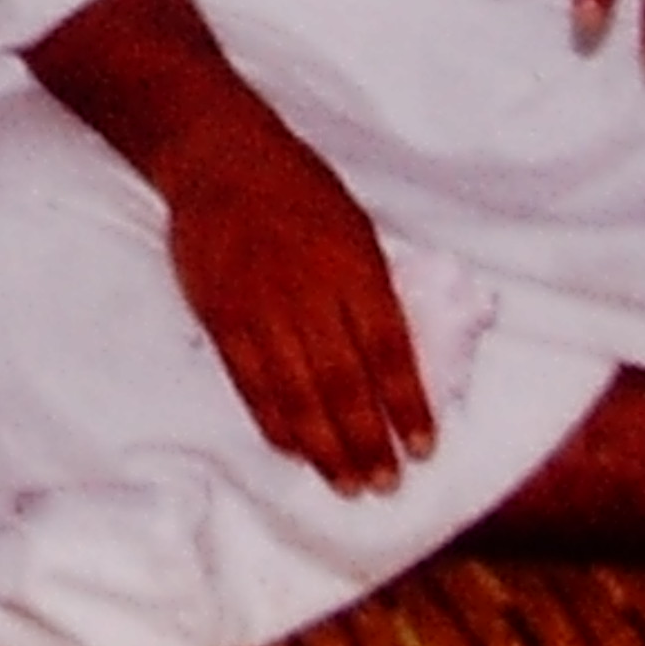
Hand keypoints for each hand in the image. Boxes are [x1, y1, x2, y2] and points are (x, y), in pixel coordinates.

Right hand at [145, 97, 431, 496]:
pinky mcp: (221, 318)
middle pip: (343, 385)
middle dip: (368, 442)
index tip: (424, 448)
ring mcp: (260, 309)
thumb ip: (374, 292)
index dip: (408, 406)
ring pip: (297, 394)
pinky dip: (273, 421)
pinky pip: (250, 383)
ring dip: (325, 446)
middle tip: (384, 484)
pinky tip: (293, 449)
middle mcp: (309, 294)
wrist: (222, 160)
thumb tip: (399, 361)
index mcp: (354, 269)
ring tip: (346, 483)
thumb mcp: (357, 229)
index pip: (389, 352)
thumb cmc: (302, 191)